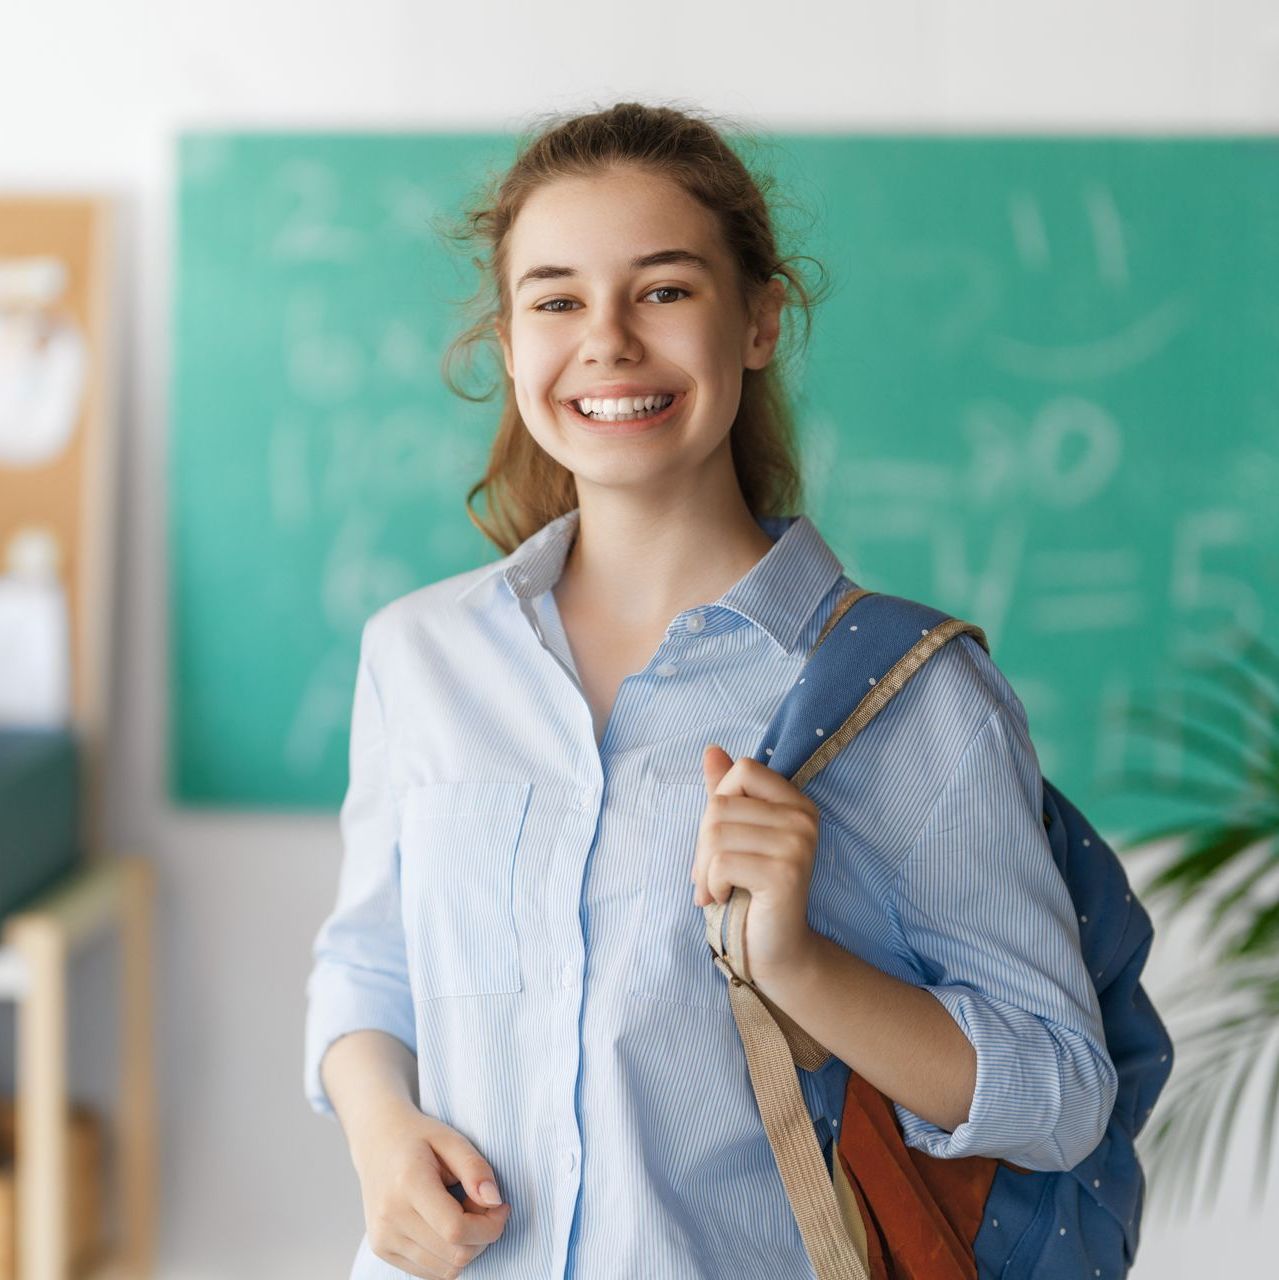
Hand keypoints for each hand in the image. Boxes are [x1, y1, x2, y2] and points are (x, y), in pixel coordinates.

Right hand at [353, 1100, 510, 1278]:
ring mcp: (383, 1238)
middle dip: (482, 1236)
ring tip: (462, 1213)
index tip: (500, 1205)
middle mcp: (390, 1217)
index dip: (489, 1225)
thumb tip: (495, 1201)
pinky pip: (431, 1273)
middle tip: (480, 1205)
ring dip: (466, 1247)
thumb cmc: (419, 1137)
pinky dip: (448, 1256)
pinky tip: (446, 1226)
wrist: (377, 1142)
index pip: (456, 1229)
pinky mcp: (382, 1250)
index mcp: (407, 1184)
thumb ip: (475, 1169)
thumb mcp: (451, 1139)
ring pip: (445, 1270)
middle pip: (455, 1254)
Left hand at [690, 744, 821, 982]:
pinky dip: (711, 884)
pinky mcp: (786, 874)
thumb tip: (711, 750)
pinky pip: (722, 862)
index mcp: (796, 802)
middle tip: (708, 875)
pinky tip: (724, 898)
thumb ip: (726, 791)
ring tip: (715, 889)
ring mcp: (798, 845)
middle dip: (702, 843)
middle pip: (722, 804)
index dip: (718, 801)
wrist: (777, 950)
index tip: (718, 840)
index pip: (743, 770)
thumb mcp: (736, 835)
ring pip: (717, 833)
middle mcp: (804, 818)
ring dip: (703, 869)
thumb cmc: (751, 890)